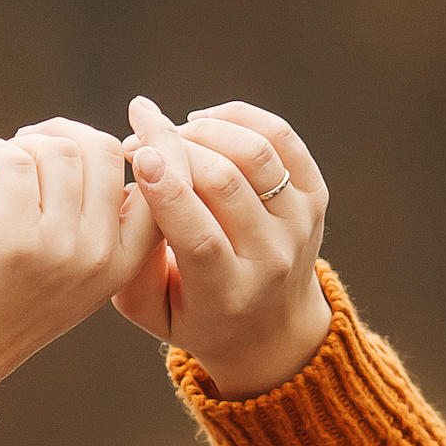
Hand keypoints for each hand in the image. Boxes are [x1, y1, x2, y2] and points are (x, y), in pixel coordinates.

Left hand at [0, 119, 159, 394]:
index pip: (160, 181)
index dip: (136, 140)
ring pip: (57, 151)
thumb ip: (93, 224)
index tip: (103, 125)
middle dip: (58, 133)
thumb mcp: (67, 273)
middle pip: (101, 152)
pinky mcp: (11, 239)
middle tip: (23, 144)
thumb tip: (89, 146)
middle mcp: (99, 258)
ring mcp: (58, 249)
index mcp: (122, 265)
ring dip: (20, 142)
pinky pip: (14, 161)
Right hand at [110, 96, 331, 396]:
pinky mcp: (314, 196)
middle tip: (136, 141)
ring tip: (168, 136)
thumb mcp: (149, 309)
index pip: (200, 238)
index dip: (169, 192)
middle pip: (225, 183)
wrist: (270, 328)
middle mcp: (272, 260)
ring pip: (253, 153)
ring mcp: (299, 225)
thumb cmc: (194, 313)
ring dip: (202, 131)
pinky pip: (280, 137)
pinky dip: (237, 117)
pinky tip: (203, 123)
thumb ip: (130, 264)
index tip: (137, 154)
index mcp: (228, 295)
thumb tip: (131, 194)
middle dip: (174, 149)